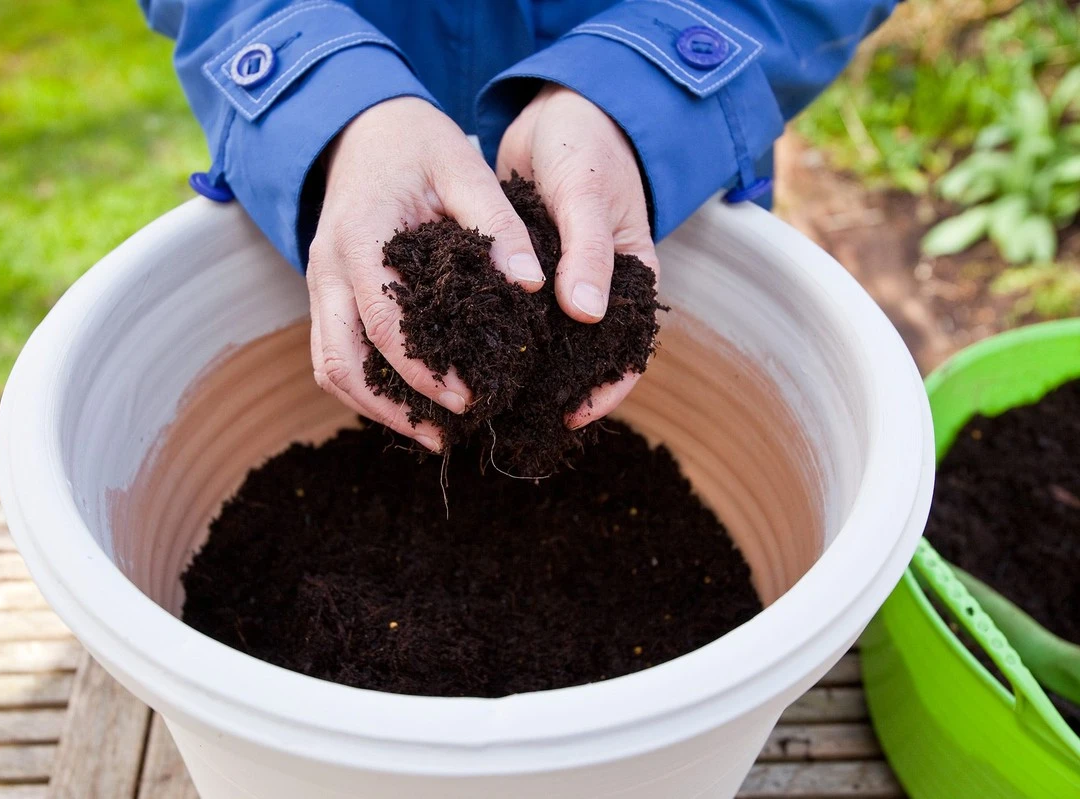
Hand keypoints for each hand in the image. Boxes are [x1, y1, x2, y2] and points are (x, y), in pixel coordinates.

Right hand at [307, 97, 543, 451]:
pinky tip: (411, 401)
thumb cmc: (416, 142)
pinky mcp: (328, 292)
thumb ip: (496, 224)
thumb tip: (532, 286)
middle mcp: (327, 268)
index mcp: (359, 238)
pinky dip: (366, 384)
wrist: (362, 125)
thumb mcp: (462, 167)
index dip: (422, 372)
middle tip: (448, 434)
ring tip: (430, 433)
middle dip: (390, 409)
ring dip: (373, 406)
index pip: (382, 324)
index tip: (467, 398)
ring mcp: (320, 283)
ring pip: (329, 366)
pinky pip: (334, 352)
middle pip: (339, 362)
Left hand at [497, 84, 659, 429]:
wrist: (557, 107)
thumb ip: (588, 250)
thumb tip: (587, 314)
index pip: (626, 351)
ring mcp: (560, 281)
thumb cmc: (586, 145)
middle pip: (581, 355)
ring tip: (484, 395)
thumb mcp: (588, 195)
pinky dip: (495, 329)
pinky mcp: (527, 270)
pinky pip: (514, 311)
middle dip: (554, 390)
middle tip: (513, 417)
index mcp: (630, 279)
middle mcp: (596, 288)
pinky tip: (462, 350)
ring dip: (519, 365)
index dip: (606, 390)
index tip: (570, 416)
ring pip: (545, 338)